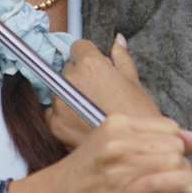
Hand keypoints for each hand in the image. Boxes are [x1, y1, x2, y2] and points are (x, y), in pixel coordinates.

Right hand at [32, 114, 191, 192]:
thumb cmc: (77, 177)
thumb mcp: (105, 146)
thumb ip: (143, 141)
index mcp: (116, 123)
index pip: (167, 126)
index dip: (180, 142)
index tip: (184, 153)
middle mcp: (120, 140)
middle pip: (174, 143)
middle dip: (184, 160)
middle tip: (180, 175)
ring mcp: (123, 165)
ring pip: (174, 161)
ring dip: (186, 175)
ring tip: (184, 186)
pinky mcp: (126, 191)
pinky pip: (167, 182)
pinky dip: (186, 185)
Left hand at [47, 35, 166, 148]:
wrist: (132, 151)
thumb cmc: (138, 116)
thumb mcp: (134, 82)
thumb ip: (122, 58)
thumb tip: (117, 41)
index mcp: (90, 64)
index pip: (79, 47)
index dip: (90, 56)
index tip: (98, 67)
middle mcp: (70, 79)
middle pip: (68, 68)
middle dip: (81, 75)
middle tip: (98, 91)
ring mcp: (59, 103)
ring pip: (59, 90)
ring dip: (71, 95)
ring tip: (92, 109)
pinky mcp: (54, 124)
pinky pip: (53, 112)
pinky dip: (64, 115)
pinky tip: (83, 122)